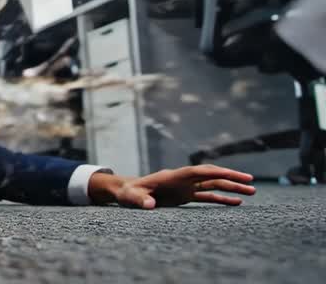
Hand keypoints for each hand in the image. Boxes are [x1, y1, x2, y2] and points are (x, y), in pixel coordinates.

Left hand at [90, 165, 255, 208]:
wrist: (126, 192)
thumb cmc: (127, 193)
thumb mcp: (130, 197)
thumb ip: (139, 200)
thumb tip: (149, 206)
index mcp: (172, 176)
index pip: (197, 172)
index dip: (214, 172)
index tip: (232, 175)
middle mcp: (182, 179)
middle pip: (210, 176)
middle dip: (230, 178)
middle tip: (250, 182)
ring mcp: (185, 187)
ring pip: (213, 185)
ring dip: (231, 188)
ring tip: (251, 192)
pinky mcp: (185, 196)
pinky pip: (207, 196)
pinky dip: (222, 199)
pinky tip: (237, 203)